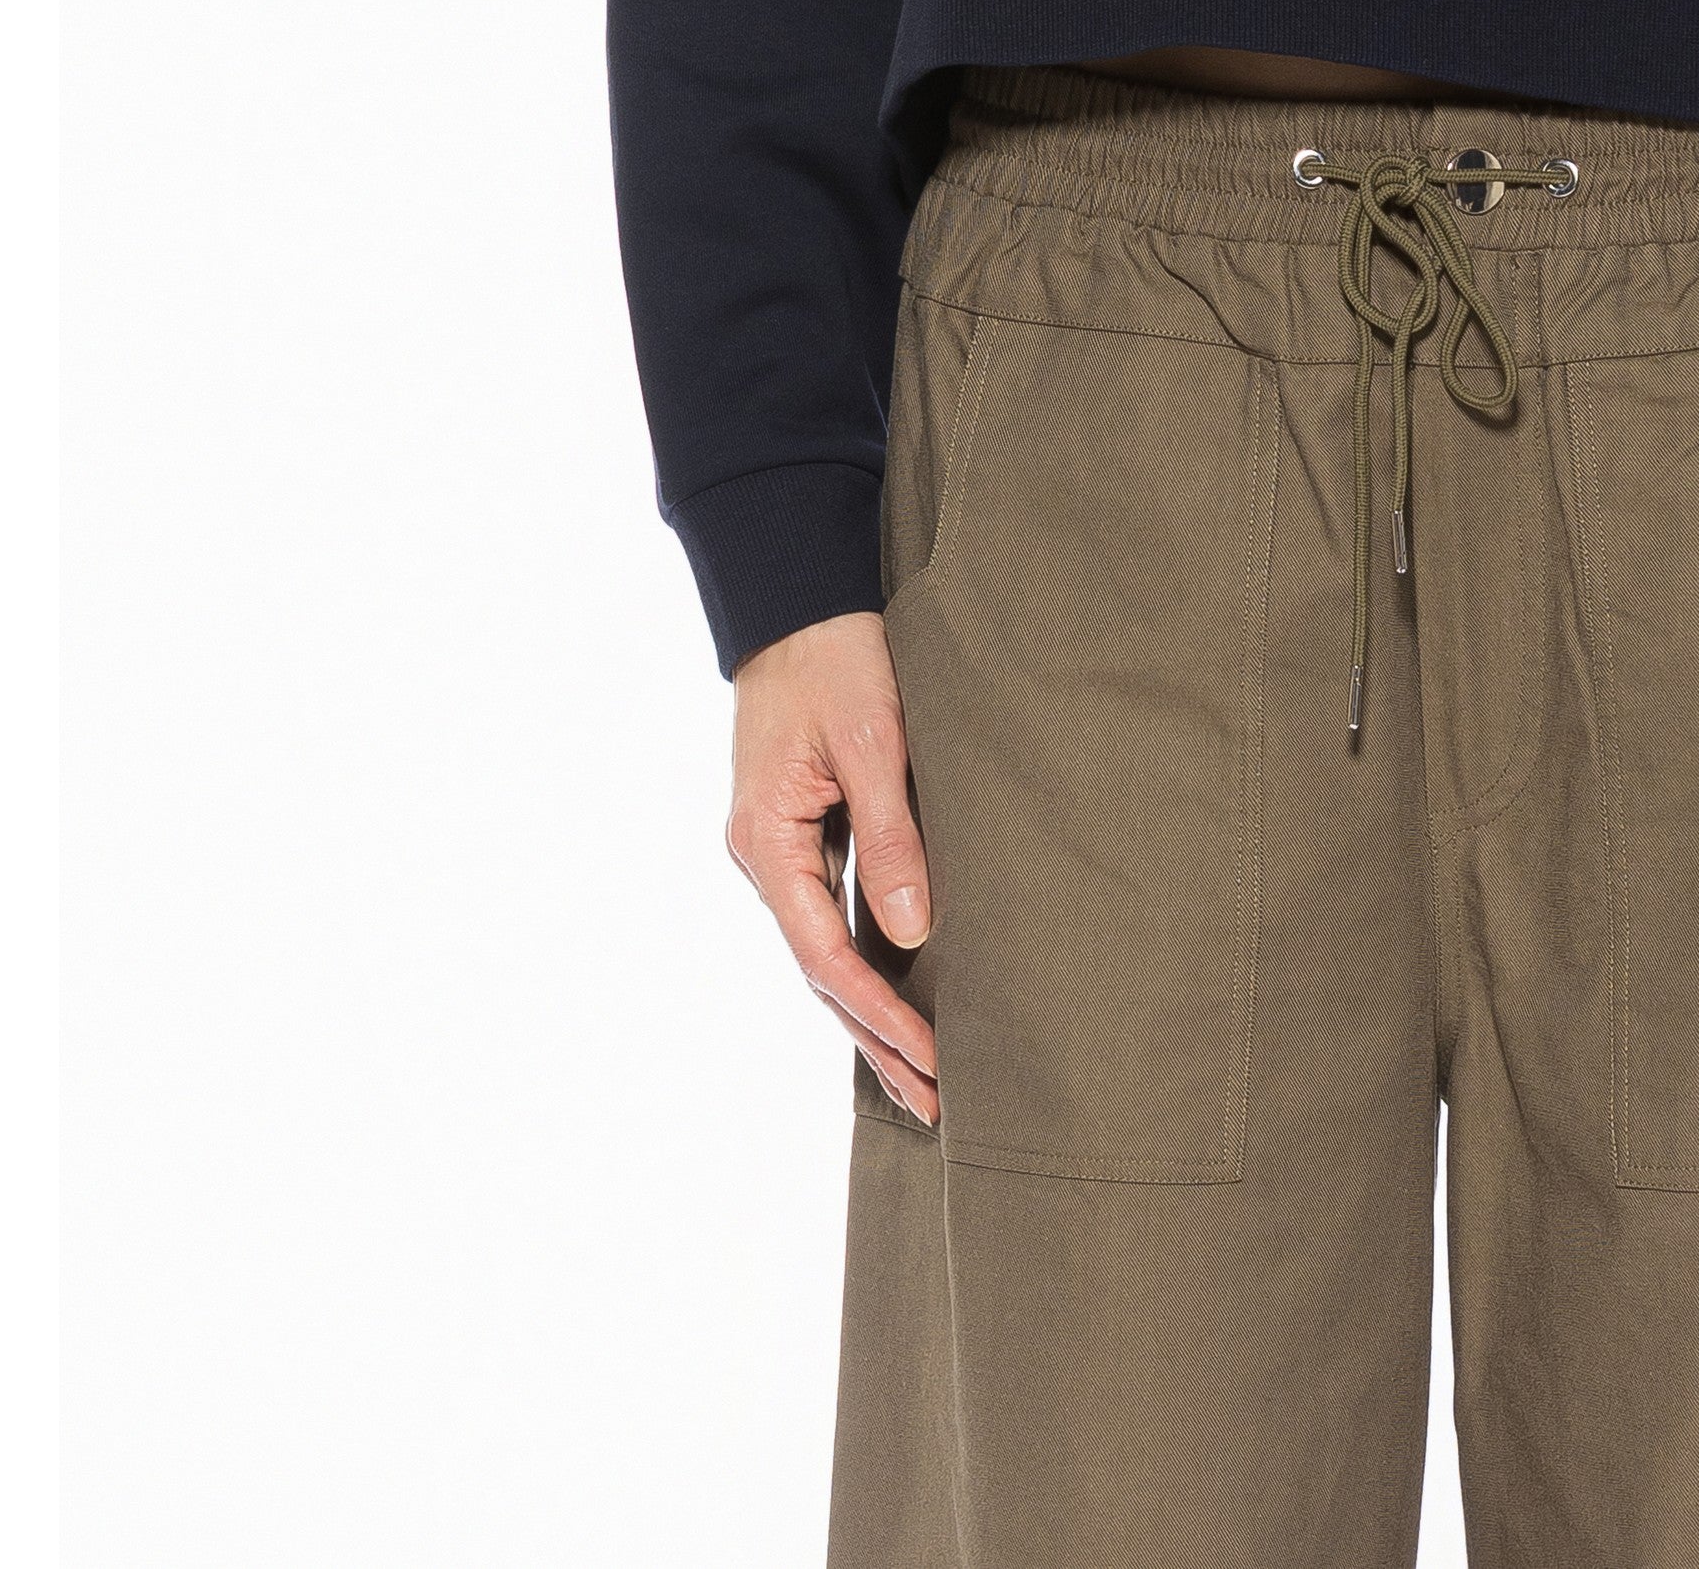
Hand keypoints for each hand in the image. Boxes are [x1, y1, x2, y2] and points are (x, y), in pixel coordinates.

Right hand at [727, 610, 936, 1124]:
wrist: (799, 594)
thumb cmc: (837, 657)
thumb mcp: (873, 742)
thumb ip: (891, 837)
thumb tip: (912, 936)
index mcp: (767, 842)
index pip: (827, 957)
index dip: (882, 1016)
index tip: (935, 1060)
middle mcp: (763, 856)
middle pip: (820, 972)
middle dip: (876, 1040)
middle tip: (935, 1104)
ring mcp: (778, 846)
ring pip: (824, 950)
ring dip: (871, 1012)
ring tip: (922, 1076)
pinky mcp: (800, 829)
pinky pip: (830, 914)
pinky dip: (864, 961)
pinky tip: (897, 990)